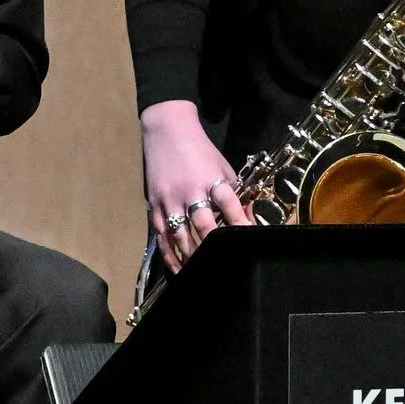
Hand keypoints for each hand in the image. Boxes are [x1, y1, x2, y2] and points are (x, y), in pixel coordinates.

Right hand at [140, 99, 250, 272]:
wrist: (167, 131)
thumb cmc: (200, 150)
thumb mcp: (223, 167)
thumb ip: (234, 193)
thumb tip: (247, 217)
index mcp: (211, 179)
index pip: (229, 205)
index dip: (240, 223)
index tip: (250, 239)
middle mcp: (190, 191)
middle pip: (203, 225)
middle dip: (214, 246)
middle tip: (224, 264)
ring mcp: (169, 200)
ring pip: (180, 235)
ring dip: (191, 256)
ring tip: (201, 272)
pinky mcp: (154, 205)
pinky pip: (161, 235)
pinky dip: (169, 254)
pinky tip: (178, 268)